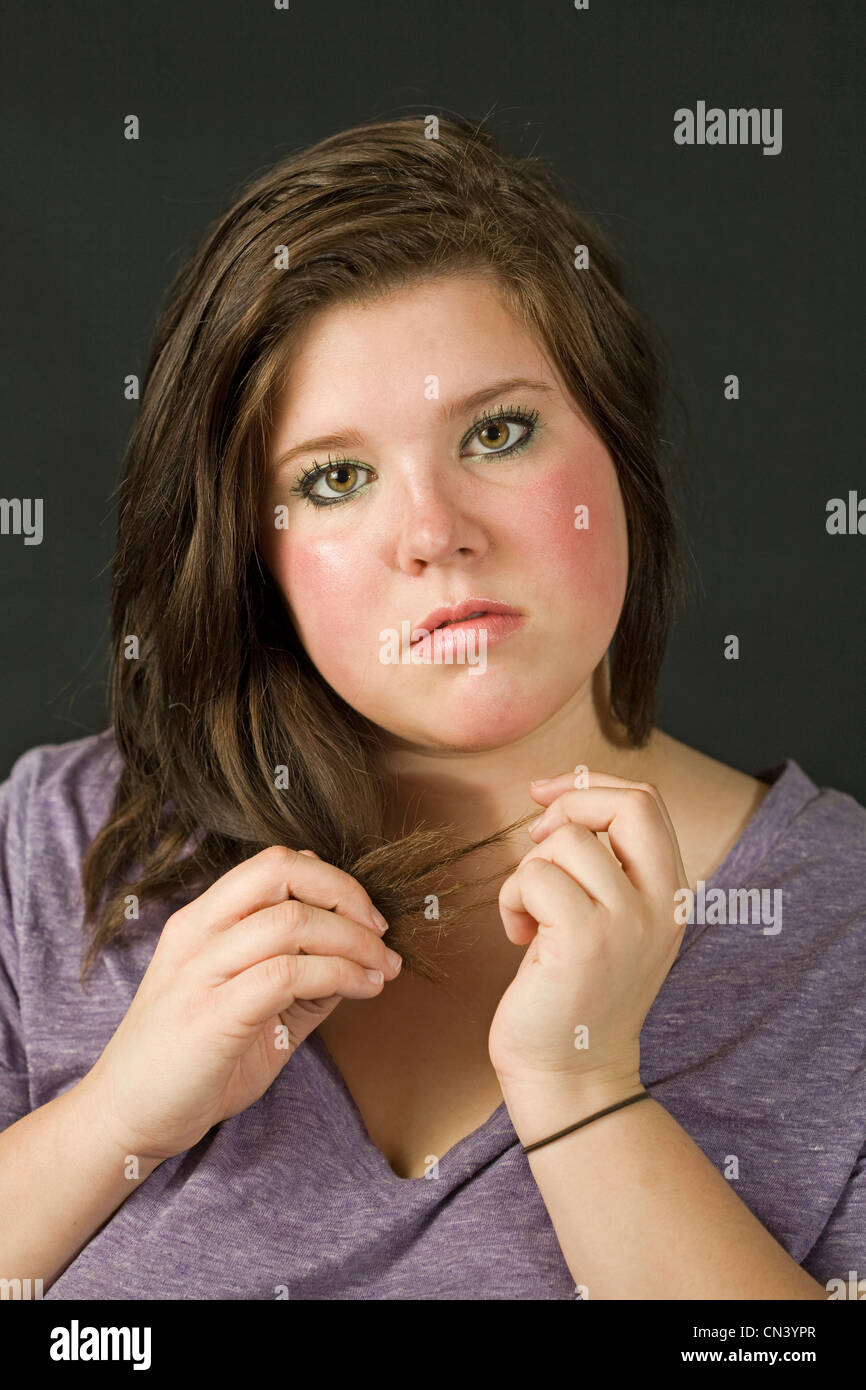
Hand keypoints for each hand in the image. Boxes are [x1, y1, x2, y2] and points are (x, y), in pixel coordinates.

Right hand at [81, 846, 401, 1162]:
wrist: (125, 1119)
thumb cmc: (191, 1063)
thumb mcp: (254, 1007)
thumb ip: (301, 976)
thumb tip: (364, 955)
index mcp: (203, 920)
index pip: (275, 864)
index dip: (333, 882)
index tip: (369, 920)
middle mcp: (197, 932)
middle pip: (282, 869)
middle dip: (347, 895)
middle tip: (380, 935)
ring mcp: (200, 971)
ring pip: (292, 921)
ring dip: (354, 942)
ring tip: (382, 970)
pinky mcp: (211, 1015)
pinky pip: (286, 973)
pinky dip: (338, 974)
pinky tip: (361, 990)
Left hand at [487, 770, 687, 1097]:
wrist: (571, 1075)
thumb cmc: (574, 993)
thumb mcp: (609, 918)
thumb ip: (605, 863)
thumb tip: (557, 798)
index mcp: (673, 893)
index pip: (646, 800)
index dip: (589, 786)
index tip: (544, 797)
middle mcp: (663, 904)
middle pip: (628, 803)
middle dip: (569, 805)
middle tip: (537, 844)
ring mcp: (628, 921)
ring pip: (567, 841)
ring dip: (528, 871)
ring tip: (531, 916)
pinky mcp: (585, 940)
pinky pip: (535, 877)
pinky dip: (512, 899)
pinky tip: (519, 936)